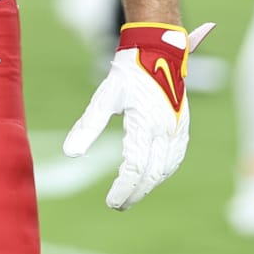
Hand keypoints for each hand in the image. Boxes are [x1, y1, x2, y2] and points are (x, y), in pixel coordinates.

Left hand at [64, 21, 214, 209]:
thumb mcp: (103, 98)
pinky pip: (175, 156)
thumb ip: (87, 126)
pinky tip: (151, 176)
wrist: (158, 49)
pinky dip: (163, 171)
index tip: (110, 202)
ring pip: (167, 168)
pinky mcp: (182, 125)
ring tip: (130, 193)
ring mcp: (178, 128)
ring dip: (150, 184)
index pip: (135, 167)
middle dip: (135, 192)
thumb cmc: (128, 73)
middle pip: (152, 174)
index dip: (123, 188)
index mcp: (146, 124)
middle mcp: (166, 130)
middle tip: (117, 204)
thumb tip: (70, 153)